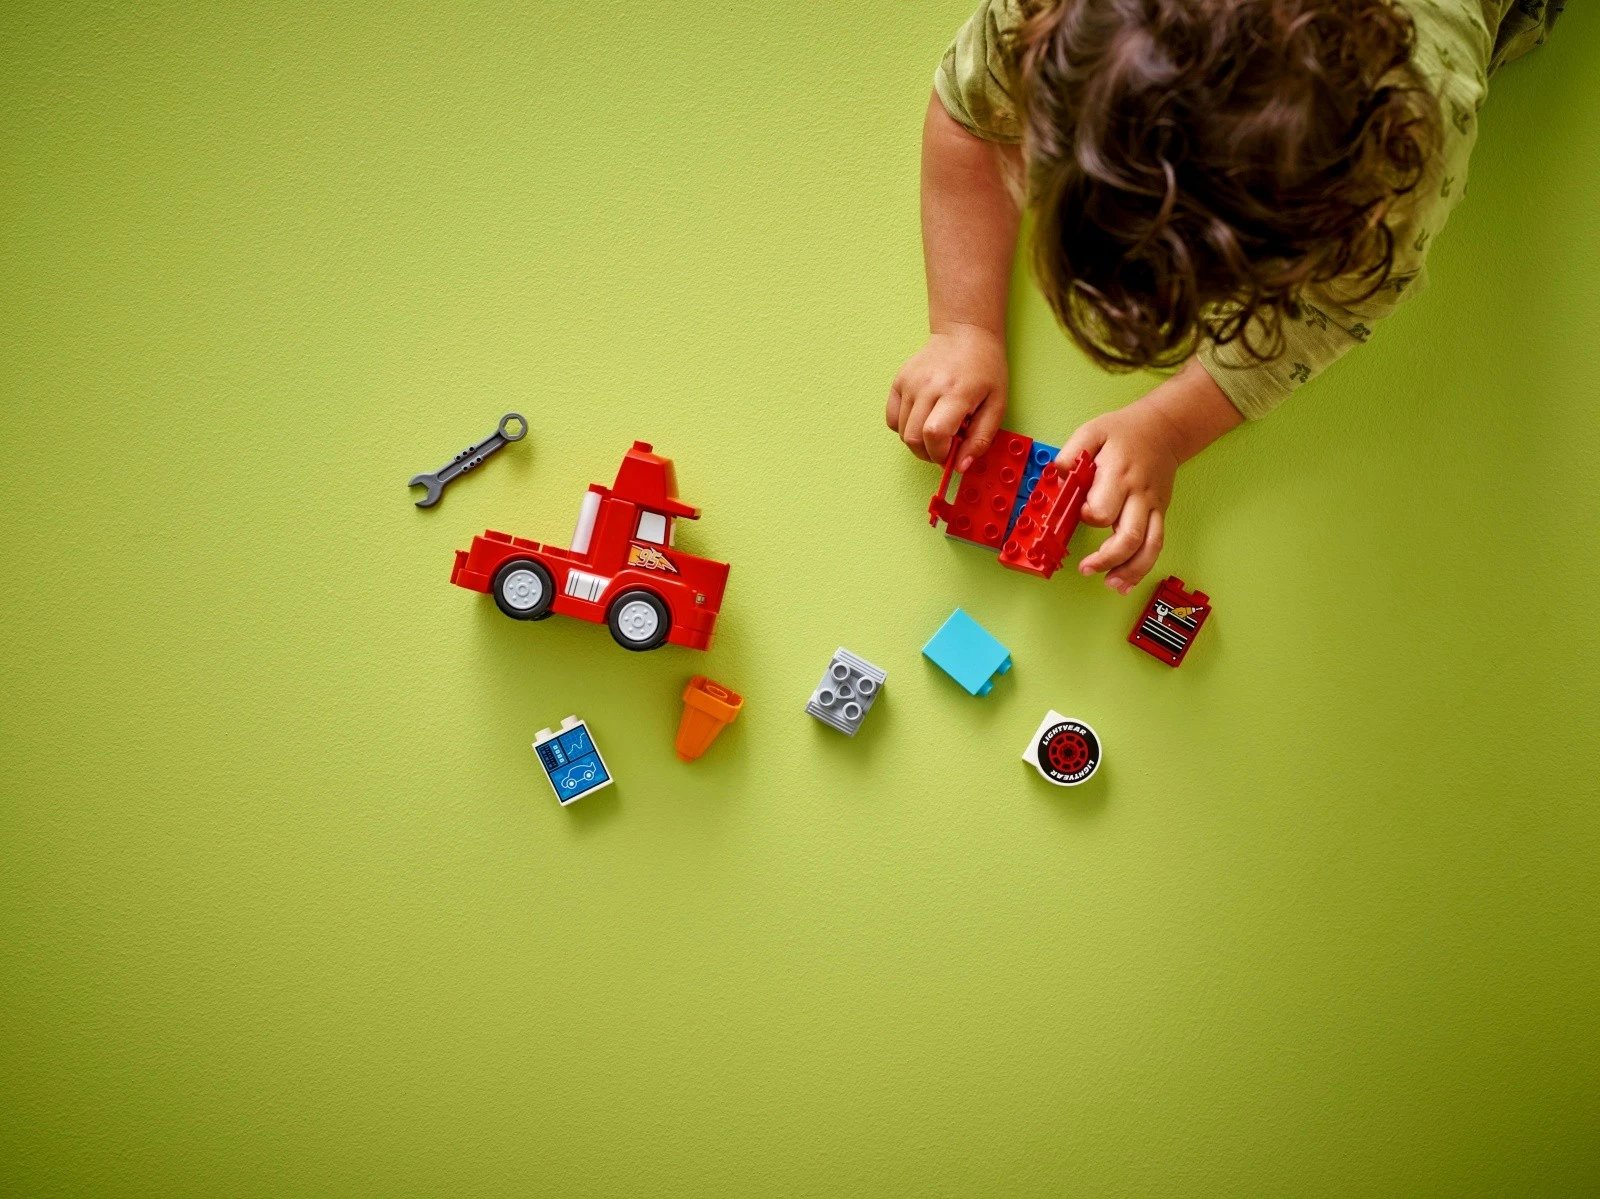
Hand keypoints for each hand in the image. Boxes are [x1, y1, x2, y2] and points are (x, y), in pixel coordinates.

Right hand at [886, 324, 1007, 470]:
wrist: (965, 334)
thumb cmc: (985, 369)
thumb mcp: (996, 405)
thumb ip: (981, 439)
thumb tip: (961, 466)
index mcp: (956, 392)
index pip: (934, 435)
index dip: (940, 455)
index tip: (952, 456)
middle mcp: (928, 386)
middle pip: (913, 438)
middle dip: (929, 454)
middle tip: (945, 447)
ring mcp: (909, 383)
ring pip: (902, 432)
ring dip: (918, 442)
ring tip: (937, 428)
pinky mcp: (898, 381)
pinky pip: (892, 418)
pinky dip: (904, 428)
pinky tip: (922, 419)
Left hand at [1060, 402, 1180, 593]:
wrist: (1163, 429)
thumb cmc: (1123, 432)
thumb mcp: (1093, 431)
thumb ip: (1072, 454)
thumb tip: (1057, 476)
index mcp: (1119, 474)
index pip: (1103, 508)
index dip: (1089, 516)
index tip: (1080, 513)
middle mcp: (1138, 494)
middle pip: (1129, 536)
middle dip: (1107, 558)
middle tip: (1086, 568)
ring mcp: (1153, 506)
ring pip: (1148, 547)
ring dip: (1130, 571)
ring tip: (1110, 584)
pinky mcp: (1160, 514)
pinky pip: (1156, 545)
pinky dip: (1142, 567)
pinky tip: (1126, 581)